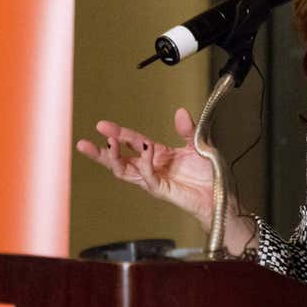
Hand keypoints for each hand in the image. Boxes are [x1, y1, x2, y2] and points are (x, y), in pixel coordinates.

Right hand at [74, 108, 216, 227]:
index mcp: (156, 156)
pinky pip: (147, 177)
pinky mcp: (161, 190)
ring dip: (115, 158)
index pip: (131, 142)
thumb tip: (179, 112)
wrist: (220, 194)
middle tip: (86, 143)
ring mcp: (153, 180)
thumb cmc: (208, 174)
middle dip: (101, 152)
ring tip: (109, 144)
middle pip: (118, 161)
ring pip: (125, 172)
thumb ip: (187, 129)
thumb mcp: (198, 144)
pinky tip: (146, 149)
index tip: (101, 125)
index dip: (117, 132)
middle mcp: (150, 168)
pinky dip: (145, 162)